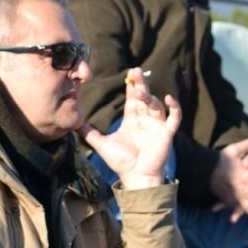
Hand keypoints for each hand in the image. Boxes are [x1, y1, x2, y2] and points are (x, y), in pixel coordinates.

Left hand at [79, 67, 180, 189]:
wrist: (135, 177)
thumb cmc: (121, 161)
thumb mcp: (101, 143)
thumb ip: (88, 132)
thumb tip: (73, 123)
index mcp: (132, 120)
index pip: (132, 99)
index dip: (131, 86)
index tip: (128, 74)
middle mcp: (145, 120)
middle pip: (144, 97)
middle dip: (141, 83)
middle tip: (136, 70)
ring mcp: (157, 125)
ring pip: (156, 105)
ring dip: (149, 96)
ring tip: (140, 91)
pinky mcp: (166, 133)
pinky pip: (174, 117)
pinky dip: (174, 107)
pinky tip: (168, 98)